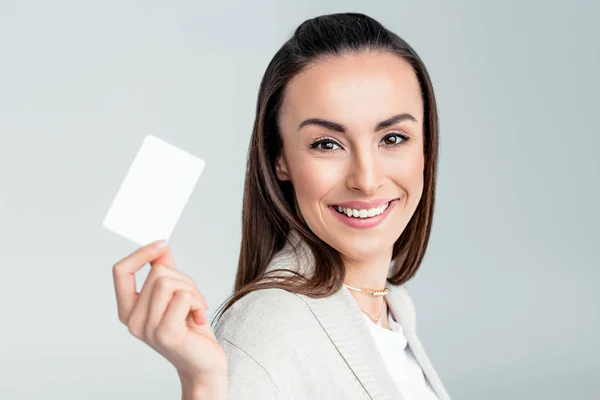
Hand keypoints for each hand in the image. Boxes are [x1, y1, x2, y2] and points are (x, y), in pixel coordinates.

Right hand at [112, 240, 226, 387]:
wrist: (204, 363)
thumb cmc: (190, 329)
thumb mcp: (176, 295)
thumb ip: (165, 272)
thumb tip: (161, 246)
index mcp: (129, 310)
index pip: (120, 271)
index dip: (141, 253)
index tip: (162, 244)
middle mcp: (132, 321)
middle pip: (157, 273)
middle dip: (183, 278)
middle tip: (194, 297)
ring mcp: (147, 329)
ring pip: (169, 282)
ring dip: (192, 290)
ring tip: (196, 308)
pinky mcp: (165, 333)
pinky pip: (182, 297)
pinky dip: (198, 302)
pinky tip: (200, 317)